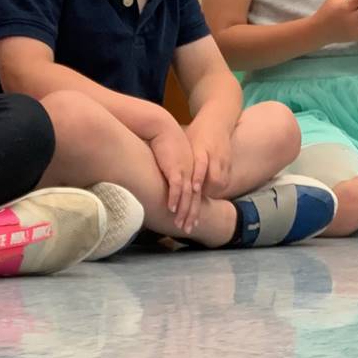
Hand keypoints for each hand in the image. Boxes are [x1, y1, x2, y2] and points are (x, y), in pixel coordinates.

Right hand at [146, 114, 198, 233]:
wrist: (162, 127)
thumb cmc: (163, 143)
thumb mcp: (171, 159)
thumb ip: (170, 172)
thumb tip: (165, 182)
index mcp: (191, 171)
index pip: (195, 194)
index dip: (194, 209)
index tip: (193, 221)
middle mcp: (191, 173)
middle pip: (194, 199)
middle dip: (191, 216)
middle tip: (189, 230)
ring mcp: (185, 171)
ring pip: (187, 196)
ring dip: (184, 212)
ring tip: (181, 225)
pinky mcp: (175, 168)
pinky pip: (176, 187)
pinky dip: (175, 199)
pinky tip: (172, 209)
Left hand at [185, 109, 233, 199]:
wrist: (217, 120)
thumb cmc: (196, 132)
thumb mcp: (185, 141)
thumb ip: (177, 157)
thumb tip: (158, 170)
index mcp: (201, 148)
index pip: (201, 164)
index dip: (198, 177)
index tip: (193, 189)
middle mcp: (214, 155)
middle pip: (214, 178)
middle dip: (204, 191)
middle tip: (192, 200)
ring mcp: (223, 160)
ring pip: (220, 182)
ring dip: (210, 193)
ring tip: (197, 204)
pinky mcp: (229, 164)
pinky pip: (224, 181)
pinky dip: (216, 189)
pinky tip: (206, 196)